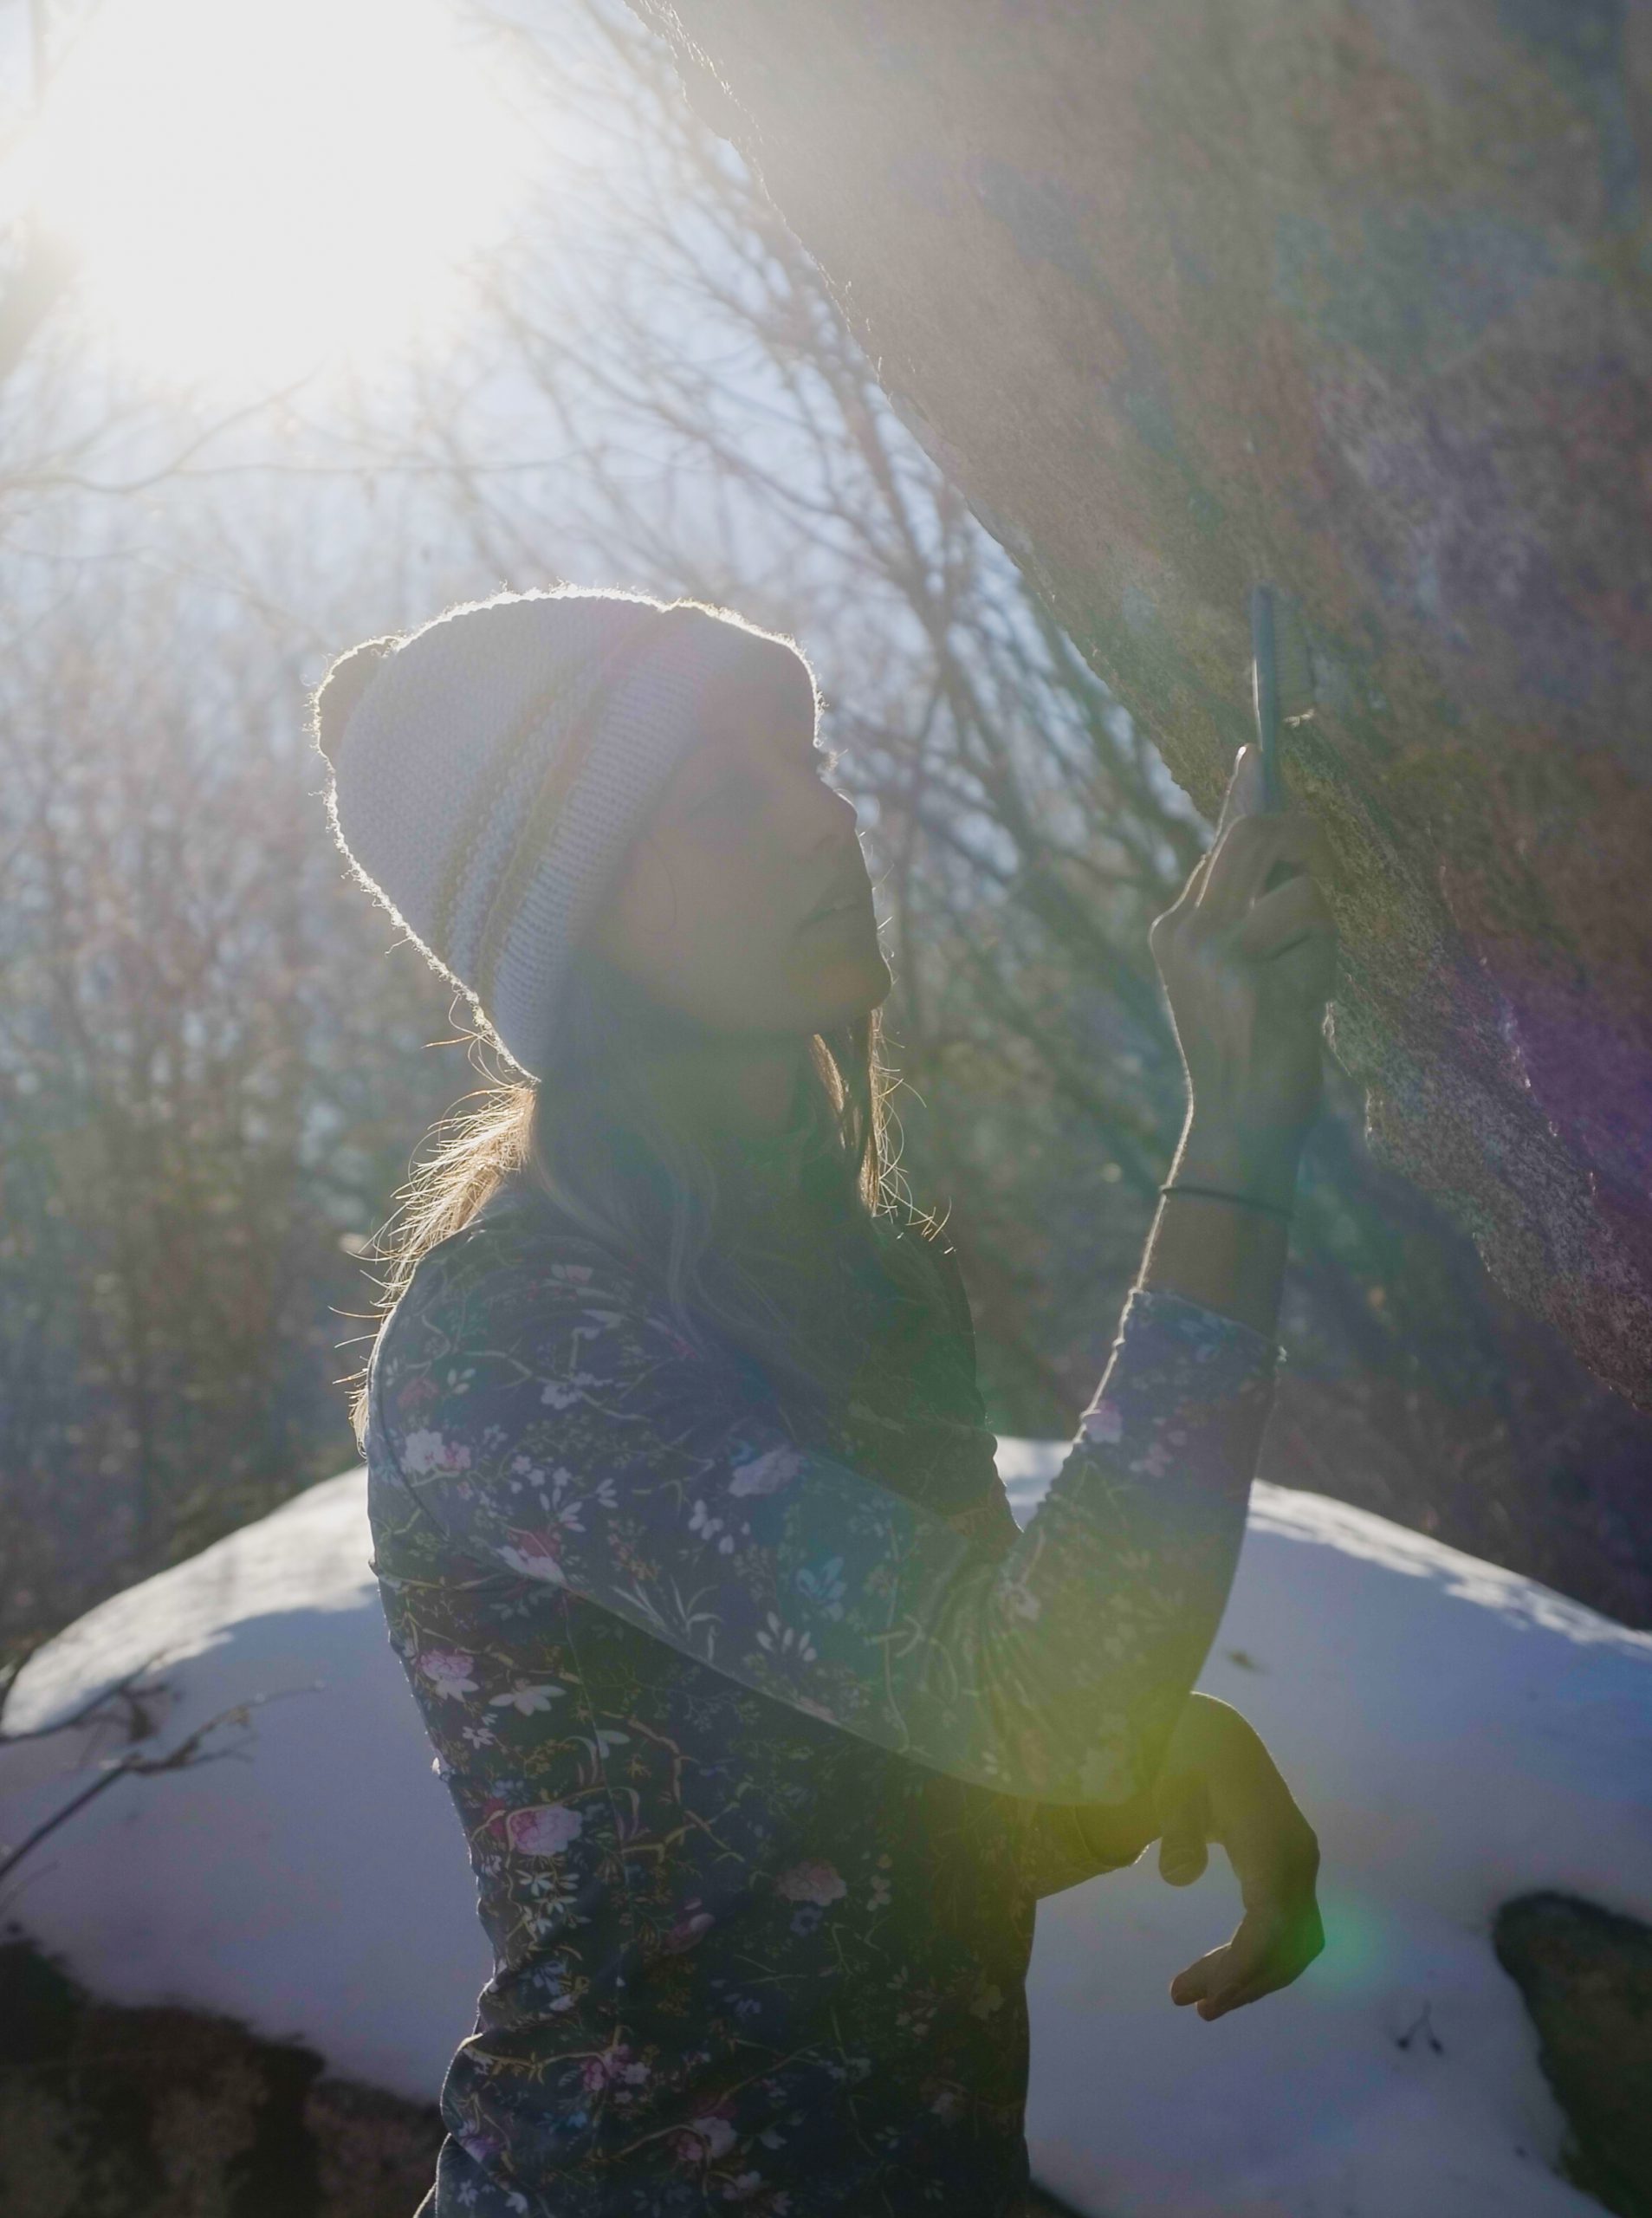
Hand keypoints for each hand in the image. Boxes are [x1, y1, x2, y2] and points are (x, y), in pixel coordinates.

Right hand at [1148, 745, 1337, 1182]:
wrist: (1240, 1124)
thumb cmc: (1252, 1048)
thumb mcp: (1242, 971)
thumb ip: (1252, 911)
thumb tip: (1281, 841)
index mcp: (1176, 927)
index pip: (1218, 842)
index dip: (1244, 793)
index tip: (1256, 751)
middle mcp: (1184, 929)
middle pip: (1254, 836)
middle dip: (1300, 837)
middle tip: (1319, 860)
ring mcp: (1210, 949)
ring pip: (1301, 890)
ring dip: (1321, 935)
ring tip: (1302, 983)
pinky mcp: (1243, 973)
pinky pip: (1315, 933)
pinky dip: (1323, 968)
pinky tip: (1300, 1008)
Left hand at [1152, 1693, 1323, 2021]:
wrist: (1217, 1739)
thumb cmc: (1187, 1758)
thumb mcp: (1169, 1783)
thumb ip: (1173, 1824)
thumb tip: (1176, 1875)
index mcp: (1271, 1838)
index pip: (1271, 1921)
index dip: (1244, 1966)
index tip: (1207, 2001)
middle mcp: (1299, 1856)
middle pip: (1286, 1941)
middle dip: (1242, 1981)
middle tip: (1187, 2003)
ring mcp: (1303, 1866)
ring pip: (1295, 1945)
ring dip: (1253, 1977)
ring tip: (1200, 1999)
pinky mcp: (1295, 1874)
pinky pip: (1290, 1932)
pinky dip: (1261, 1959)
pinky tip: (1222, 1973)